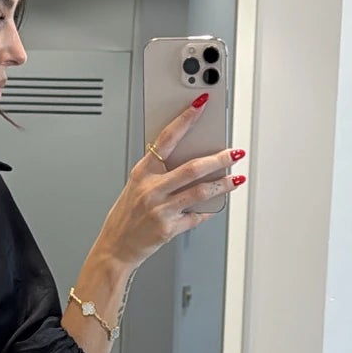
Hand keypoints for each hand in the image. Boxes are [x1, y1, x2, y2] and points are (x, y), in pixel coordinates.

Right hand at [91, 101, 243, 275]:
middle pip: (192, 168)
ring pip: (200, 192)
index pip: (167, 138)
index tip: (200, 105)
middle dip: (219, 158)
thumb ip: (159, 173)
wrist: (115, 247)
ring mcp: (160, 209)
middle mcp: (151, 189)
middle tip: (235, 152)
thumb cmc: (126, 216)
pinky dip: (210, 210)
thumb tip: (192, 163)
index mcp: (142, 172)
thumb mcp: (136, 186)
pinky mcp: (168, 228)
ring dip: (223, 184)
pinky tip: (218, 204)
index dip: (185, 119)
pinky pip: (196, 217)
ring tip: (236, 178)